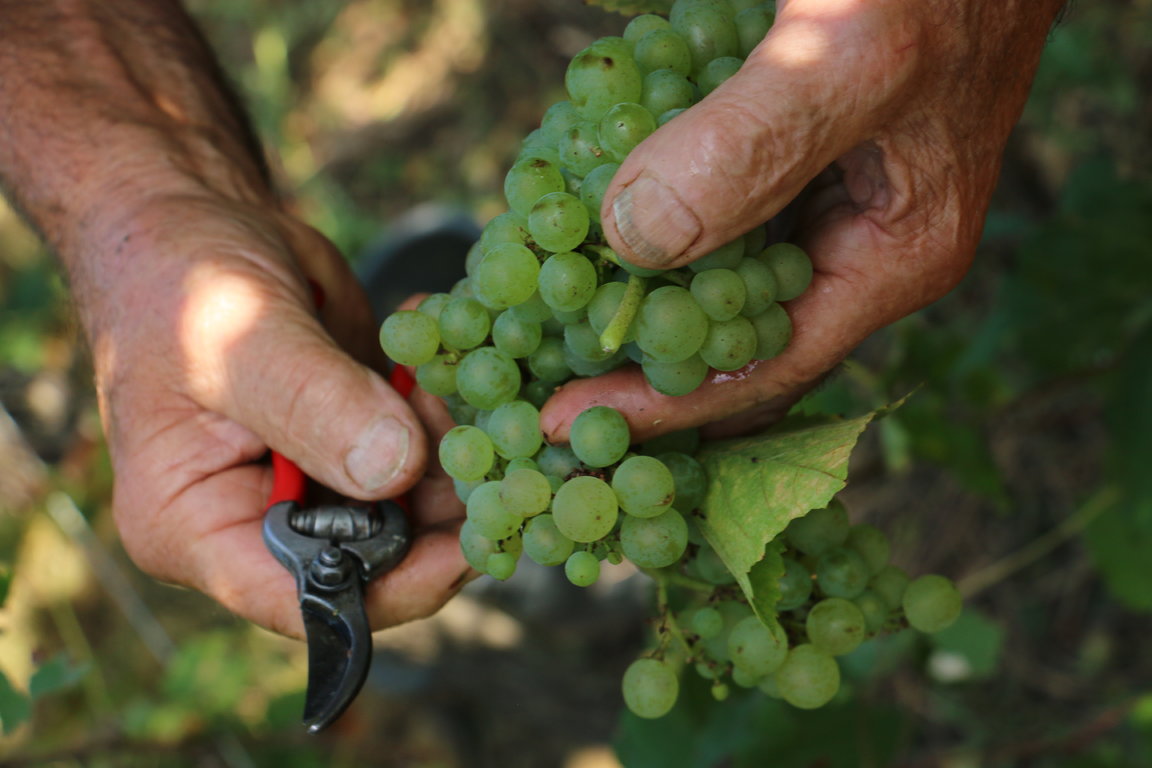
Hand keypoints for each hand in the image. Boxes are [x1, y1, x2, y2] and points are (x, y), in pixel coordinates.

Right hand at [88, 194, 467, 637]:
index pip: (301, 597)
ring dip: (456, 457)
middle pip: (373, 559)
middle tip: (499, 447)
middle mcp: (258, 522)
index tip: (472, 547)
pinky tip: (451, 353)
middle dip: (441, 514)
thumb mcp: (241, 338)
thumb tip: (397, 470)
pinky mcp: (354, 438)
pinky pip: (421, 452)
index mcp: (197, 528)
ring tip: (467, 384)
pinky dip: (448, 413)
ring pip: (412, 507)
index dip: (393, 587)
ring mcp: (312, 483)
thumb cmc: (179, 277)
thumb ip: (315, 404)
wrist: (193, 221)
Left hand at [541, 0, 1063, 441]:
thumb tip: (632, 240)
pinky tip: (585, 208)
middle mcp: (859, 241)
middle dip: (640, 356)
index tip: (563, 422)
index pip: (762, 368)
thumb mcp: (844, 61)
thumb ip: (746, 151)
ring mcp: (827, 192)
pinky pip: (714, 199)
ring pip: (716, 267)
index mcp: (892, 257)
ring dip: (637, 285)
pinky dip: (651, 209)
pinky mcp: (796, 143)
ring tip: (546, 312)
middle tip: (540, 377)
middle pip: (733, 332)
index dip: (662, 406)